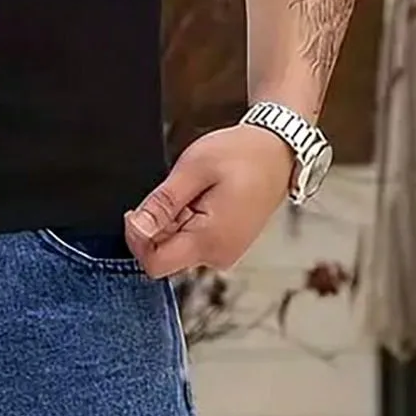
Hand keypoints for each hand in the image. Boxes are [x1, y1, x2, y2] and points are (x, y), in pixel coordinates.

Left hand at [124, 126, 294, 279]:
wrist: (278, 151)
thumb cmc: (242, 154)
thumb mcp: (194, 168)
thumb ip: (162, 203)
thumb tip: (136, 229)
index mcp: (209, 241)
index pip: (154, 264)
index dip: (137, 240)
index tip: (137, 211)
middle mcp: (217, 256)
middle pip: (164, 257)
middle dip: (158, 227)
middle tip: (176, 193)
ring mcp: (223, 255)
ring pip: (177, 250)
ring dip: (173, 224)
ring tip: (195, 194)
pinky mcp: (225, 248)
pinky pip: (192, 244)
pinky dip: (187, 224)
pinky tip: (202, 202)